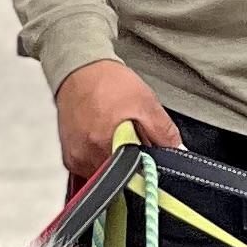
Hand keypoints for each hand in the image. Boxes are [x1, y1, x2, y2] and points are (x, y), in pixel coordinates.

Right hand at [53, 60, 182, 188]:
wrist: (79, 69)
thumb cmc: (109, 83)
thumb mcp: (146, 103)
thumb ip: (164, 132)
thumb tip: (178, 152)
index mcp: (105, 145)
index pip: (133, 177)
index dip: (144, 168)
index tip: (148, 158)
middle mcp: (86, 157)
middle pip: (117, 178)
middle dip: (130, 164)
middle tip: (132, 139)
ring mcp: (75, 159)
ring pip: (103, 174)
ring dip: (114, 161)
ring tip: (115, 135)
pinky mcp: (68, 158)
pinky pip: (90, 168)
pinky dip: (100, 158)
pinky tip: (103, 138)